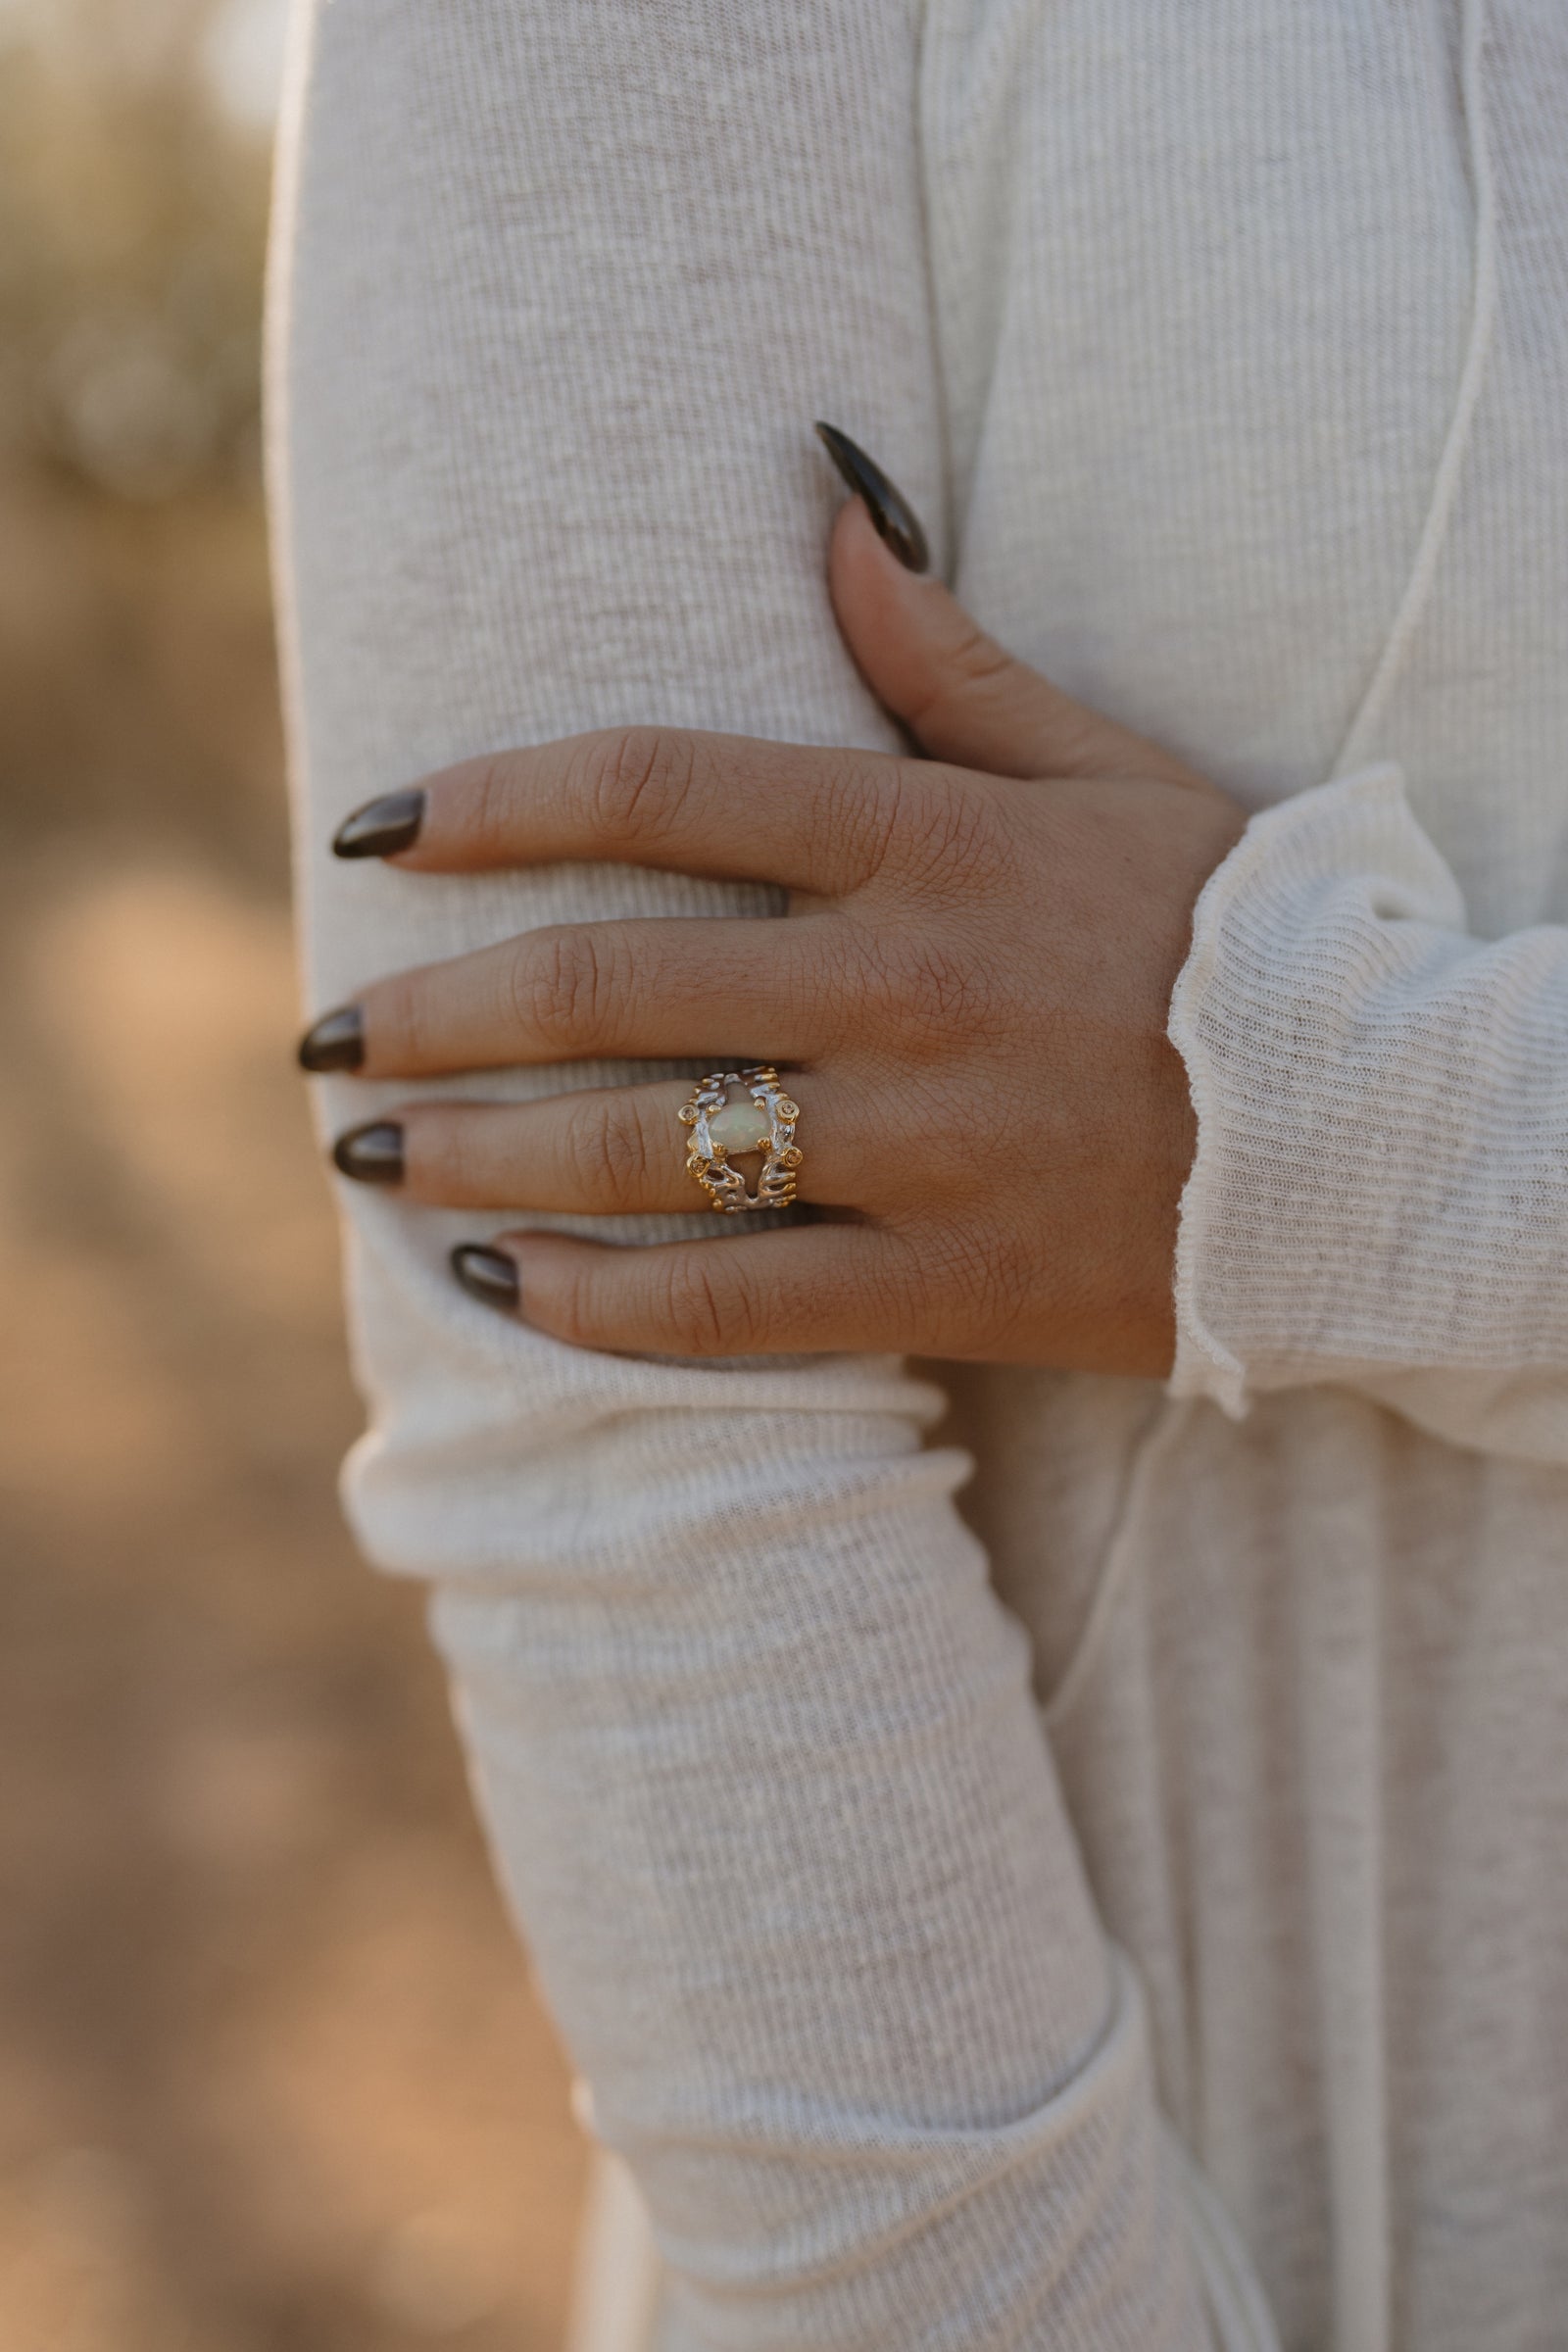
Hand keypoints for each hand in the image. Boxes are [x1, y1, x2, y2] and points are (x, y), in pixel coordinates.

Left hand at [301, 446, 1243, 1376]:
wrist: (1376, 1133)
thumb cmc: (1236, 932)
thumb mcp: (1107, 769)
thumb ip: (949, 658)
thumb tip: (824, 503)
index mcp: (930, 840)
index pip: (656, 788)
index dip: (487, 802)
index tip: (375, 835)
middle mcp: (904, 987)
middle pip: (609, 984)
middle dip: (438, 1015)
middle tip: (334, 1037)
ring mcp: (924, 1147)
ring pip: (646, 1152)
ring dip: (481, 1159)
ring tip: (375, 1160)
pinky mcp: (953, 1285)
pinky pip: (736, 1312)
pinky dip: (604, 1311)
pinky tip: (505, 1296)